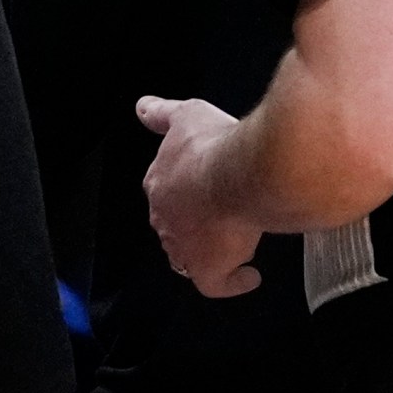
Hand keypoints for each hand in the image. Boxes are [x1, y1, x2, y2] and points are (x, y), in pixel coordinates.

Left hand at [137, 97, 263, 297]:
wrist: (239, 175)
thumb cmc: (214, 147)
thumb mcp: (187, 115)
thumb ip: (163, 113)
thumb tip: (143, 107)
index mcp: (160, 183)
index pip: (164, 191)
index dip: (183, 189)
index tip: (199, 185)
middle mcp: (166, 218)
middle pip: (175, 225)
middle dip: (193, 220)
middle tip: (219, 213)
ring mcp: (184, 247)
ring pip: (189, 255)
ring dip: (208, 249)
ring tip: (231, 243)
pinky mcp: (208, 269)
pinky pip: (216, 285)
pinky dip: (232, 282)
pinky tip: (248, 276)